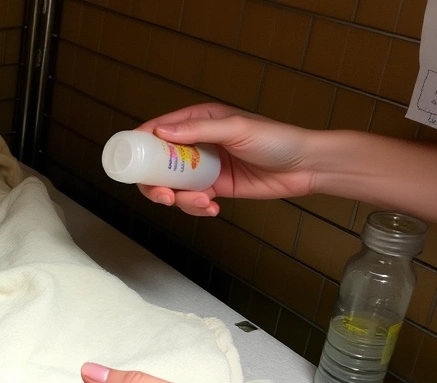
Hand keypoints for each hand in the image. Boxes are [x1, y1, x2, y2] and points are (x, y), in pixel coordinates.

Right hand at [134, 102, 317, 216]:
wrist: (305, 167)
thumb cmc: (276, 140)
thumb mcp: (236, 128)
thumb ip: (199, 129)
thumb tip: (162, 131)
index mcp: (199, 120)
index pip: (158, 130)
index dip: (140, 144)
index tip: (131, 161)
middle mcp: (197, 144)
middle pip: (158, 164)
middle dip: (155, 184)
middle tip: (163, 197)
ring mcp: (204, 168)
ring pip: (173, 187)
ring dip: (180, 200)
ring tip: (202, 203)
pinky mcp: (213, 188)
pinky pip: (192, 201)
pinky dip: (196, 208)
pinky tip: (212, 208)